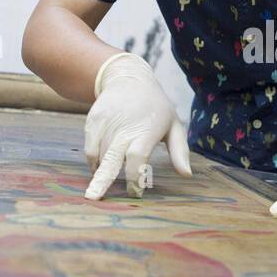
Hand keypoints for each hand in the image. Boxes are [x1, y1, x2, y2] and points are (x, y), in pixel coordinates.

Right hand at [83, 53, 191, 199]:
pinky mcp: (93, 121)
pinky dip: (93, 161)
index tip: (136, 191)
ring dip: (102, 172)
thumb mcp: (174, 124)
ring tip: (103, 184)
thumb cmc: (156, 107)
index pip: (137, 157)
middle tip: (93, 198)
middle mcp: (124, 128)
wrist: (129, 78)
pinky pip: (89, 148)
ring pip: (99, 156)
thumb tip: (186, 174)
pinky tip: (99, 168)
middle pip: (111, 158)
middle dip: (102, 180)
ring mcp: (107, 123)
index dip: (136, 177)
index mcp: (146, 130)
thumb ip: (180, 151)